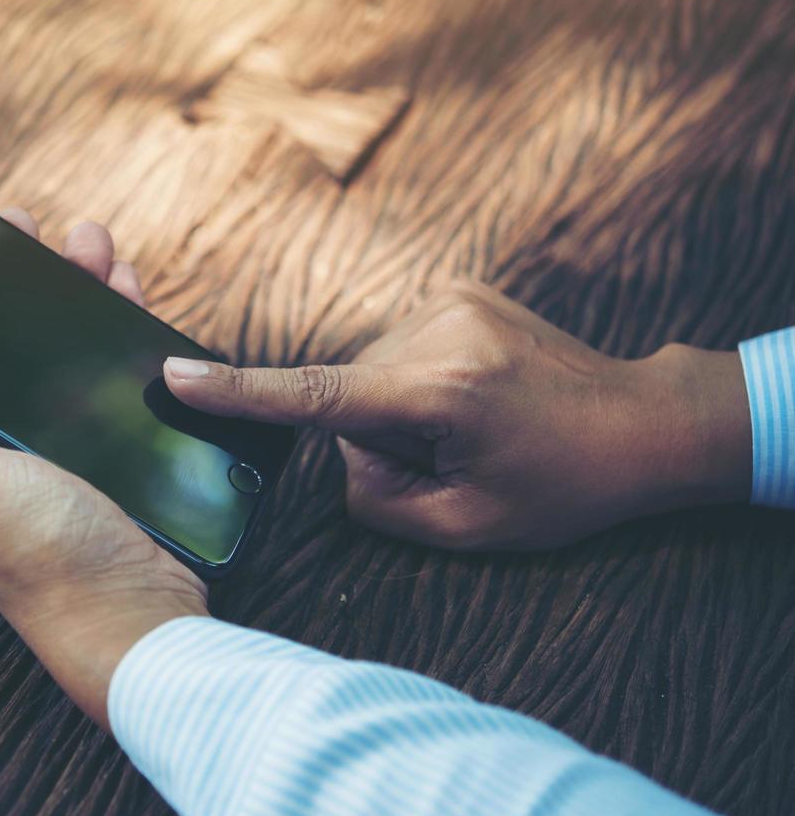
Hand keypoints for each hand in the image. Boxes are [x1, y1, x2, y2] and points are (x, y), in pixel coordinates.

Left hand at [0, 209, 205, 726]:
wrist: (136, 619)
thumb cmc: (39, 560)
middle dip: (17, 279)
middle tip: (35, 227)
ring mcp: (45, 446)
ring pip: (53, 348)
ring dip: (72, 292)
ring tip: (95, 249)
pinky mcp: (100, 451)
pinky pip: (102, 374)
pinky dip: (113, 332)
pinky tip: (127, 299)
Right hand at [164, 280, 750, 550]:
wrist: (642, 422)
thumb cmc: (562, 486)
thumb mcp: (467, 527)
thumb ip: (374, 496)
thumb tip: (338, 449)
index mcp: (442, 391)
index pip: (316, 397)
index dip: (239, 392)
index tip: (174, 376)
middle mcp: (439, 329)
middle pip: (346, 395)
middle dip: (375, 436)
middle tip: (453, 458)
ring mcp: (450, 298)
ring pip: (368, 371)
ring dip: (396, 406)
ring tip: (472, 425)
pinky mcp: (458, 288)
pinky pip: (395, 347)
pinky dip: (413, 379)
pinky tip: (471, 396)